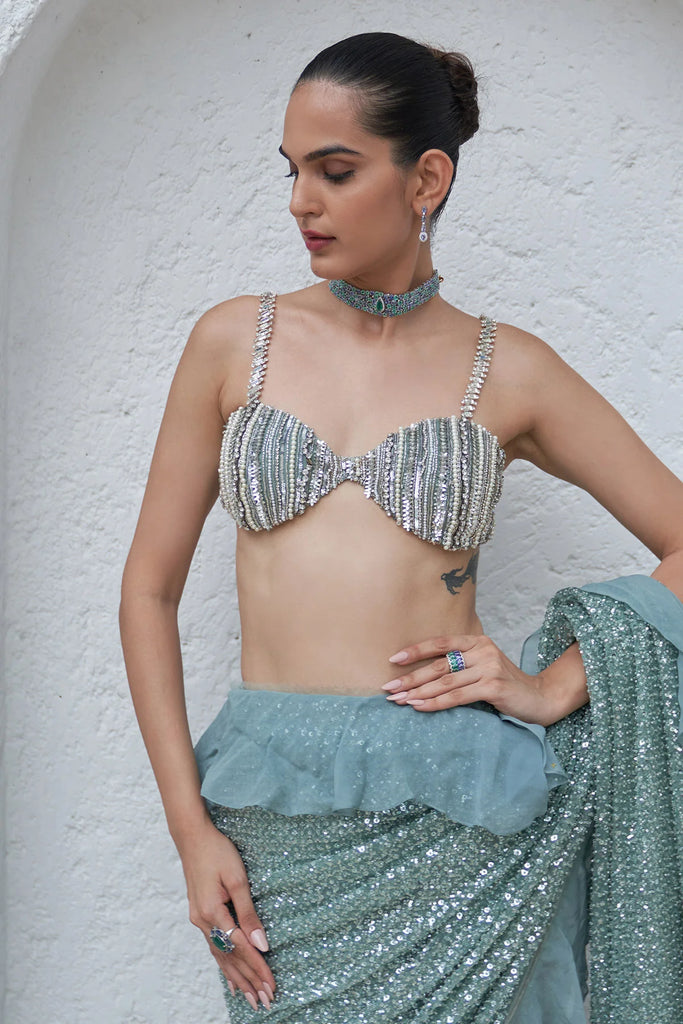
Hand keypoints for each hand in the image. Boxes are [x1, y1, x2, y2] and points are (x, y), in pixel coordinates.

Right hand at [179, 819, 275, 1011]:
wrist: (192, 837)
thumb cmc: (218, 852)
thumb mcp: (238, 879)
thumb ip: (249, 913)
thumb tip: (261, 944)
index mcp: (212, 913)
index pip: (239, 948)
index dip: (257, 968)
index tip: (272, 985)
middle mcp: (202, 921)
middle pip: (229, 958)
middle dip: (249, 980)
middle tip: (266, 1002)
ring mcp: (199, 919)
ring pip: (220, 956)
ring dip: (237, 978)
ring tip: (251, 998)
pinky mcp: (200, 915)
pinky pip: (214, 947)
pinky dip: (224, 965)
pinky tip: (231, 978)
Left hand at [383, 634, 553, 725]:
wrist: (540, 698)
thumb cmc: (505, 685)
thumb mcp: (483, 667)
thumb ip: (460, 666)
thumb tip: (421, 676)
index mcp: (476, 642)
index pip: (440, 643)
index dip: (416, 651)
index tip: (393, 659)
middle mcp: (482, 650)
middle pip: (439, 664)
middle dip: (410, 677)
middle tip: (389, 687)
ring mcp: (489, 667)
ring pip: (445, 681)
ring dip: (418, 692)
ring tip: (399, 700)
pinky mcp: (493, 686)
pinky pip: (457, 696)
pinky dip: (435, 702)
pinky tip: (420, 707)